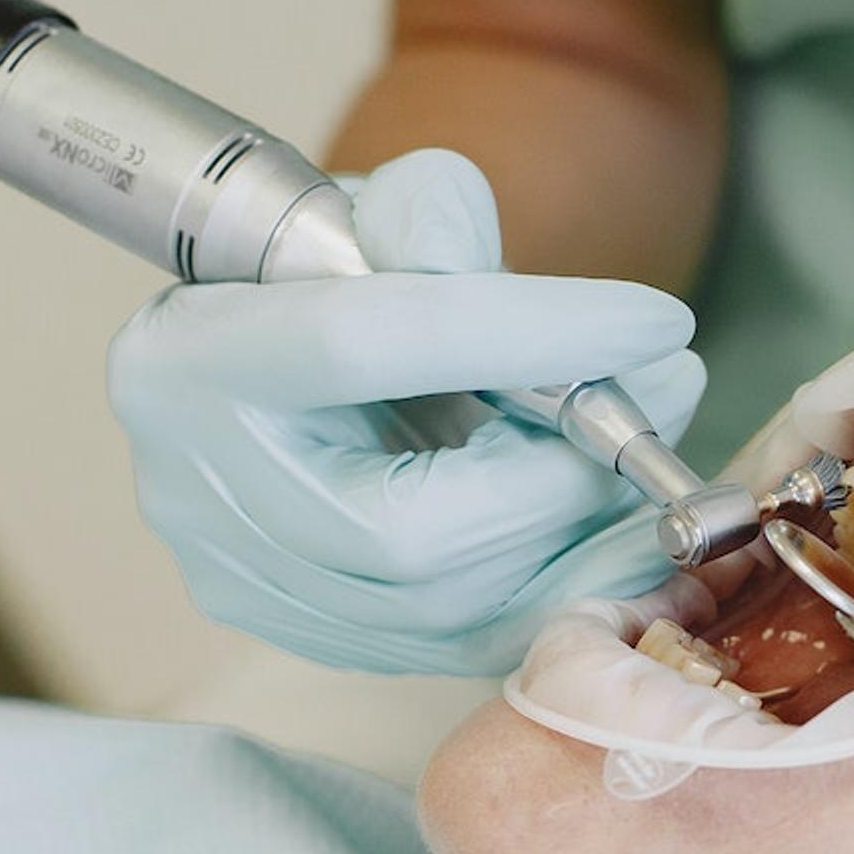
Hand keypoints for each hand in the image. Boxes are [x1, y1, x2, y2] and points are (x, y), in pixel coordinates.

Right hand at [108, 147, 705, 674]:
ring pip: (444, 605)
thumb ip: (432, 218)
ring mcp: (250, 581)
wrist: (270, 363)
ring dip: (577, 535)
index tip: (659, 319)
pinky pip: (458, 642)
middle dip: (566, 474)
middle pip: (410, 528)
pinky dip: (553, 583)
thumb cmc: (330, 277)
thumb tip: (510, 289)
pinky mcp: (309, 635)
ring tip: (645, 454)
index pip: (364, 347)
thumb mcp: (376, 212)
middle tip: (662, 398)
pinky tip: (609, 521)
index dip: (528, 335)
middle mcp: (200, 490)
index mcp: (191, 357)